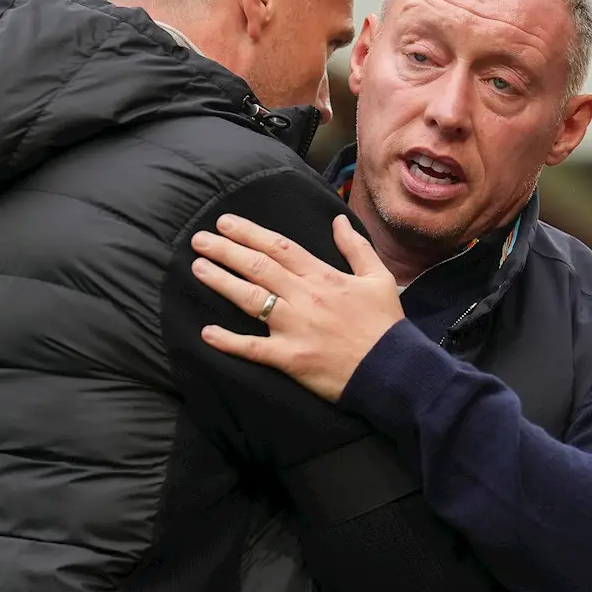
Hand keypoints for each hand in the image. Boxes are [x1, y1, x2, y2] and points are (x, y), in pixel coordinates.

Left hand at [191, 214, 404, 401]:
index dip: (250, 233)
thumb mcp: (378, 278)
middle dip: (226, 250)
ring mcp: (294, 328)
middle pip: (258, 267)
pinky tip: (206, 332)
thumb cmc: (385, 325)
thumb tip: (337, 221)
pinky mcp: (290, 358)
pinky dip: (228, 341)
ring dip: (221, 282)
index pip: (279, 248)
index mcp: (323, 277)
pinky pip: (253, 348)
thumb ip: (355, 248)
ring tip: (198, 268)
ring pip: (251, 299)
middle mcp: (304, 297)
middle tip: (200, 240)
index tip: (226, 222)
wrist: (393, 370)